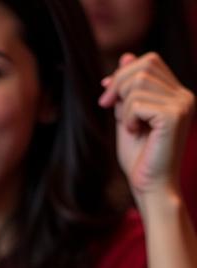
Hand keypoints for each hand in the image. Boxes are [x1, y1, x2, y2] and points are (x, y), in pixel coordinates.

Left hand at [99, 51, 194, 210]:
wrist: (149, 186)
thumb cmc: (139, 158)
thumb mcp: (128, 118)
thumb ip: (128, 92)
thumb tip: (126, 57)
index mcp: (175, 93)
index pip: (150, 62)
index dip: (123, 73)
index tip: (106, 96)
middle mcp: (184, 94)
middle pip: (145, 65)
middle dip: (118, 84)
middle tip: (106, 106)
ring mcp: (183, 103)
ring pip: (138, 84)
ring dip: (123, 107)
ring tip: (130, 127)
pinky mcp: (174, 115)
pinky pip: (138, 103)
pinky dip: (128, 118)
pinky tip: (135, 132)